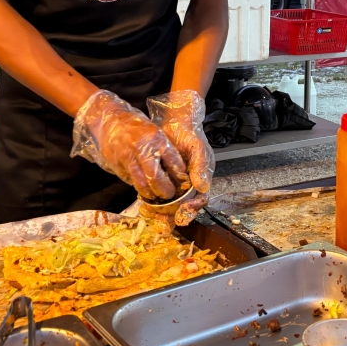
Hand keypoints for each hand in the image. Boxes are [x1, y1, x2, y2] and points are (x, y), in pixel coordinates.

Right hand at [71, 90, 185, 200]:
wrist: (110, 120)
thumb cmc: (136, 126)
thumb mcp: (154, 132)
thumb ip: (164, 149)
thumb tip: (177, 170)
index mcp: (156, 138)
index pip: (173, 162)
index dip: (179, 175)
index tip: (183, 182)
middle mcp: (142, 149)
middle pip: (156, 178)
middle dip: (165, 190)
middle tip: (170, 194)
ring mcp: (127, 159)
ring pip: (141, 184)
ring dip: (151, 193)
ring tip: (156, 196)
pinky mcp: (117, 166)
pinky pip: (130, 181)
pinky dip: (138, 186)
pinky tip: (143, 187)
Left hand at [147, 90, 213, 226]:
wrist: (174, 122)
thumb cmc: (190, 135)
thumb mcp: (198, 148)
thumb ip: (201, 168)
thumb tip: (203, 188)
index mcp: (201, 181)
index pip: (199, 201)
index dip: (192, 209)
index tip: (182, 213)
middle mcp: (189, 186)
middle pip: (183, 208)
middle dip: (173, 217)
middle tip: (164, 222)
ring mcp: (175, 185)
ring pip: (170, 205)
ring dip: (161, 213)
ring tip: (150, 214)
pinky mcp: (162, 180)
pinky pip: (157, 196)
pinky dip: (151, 202)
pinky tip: (143, 204)